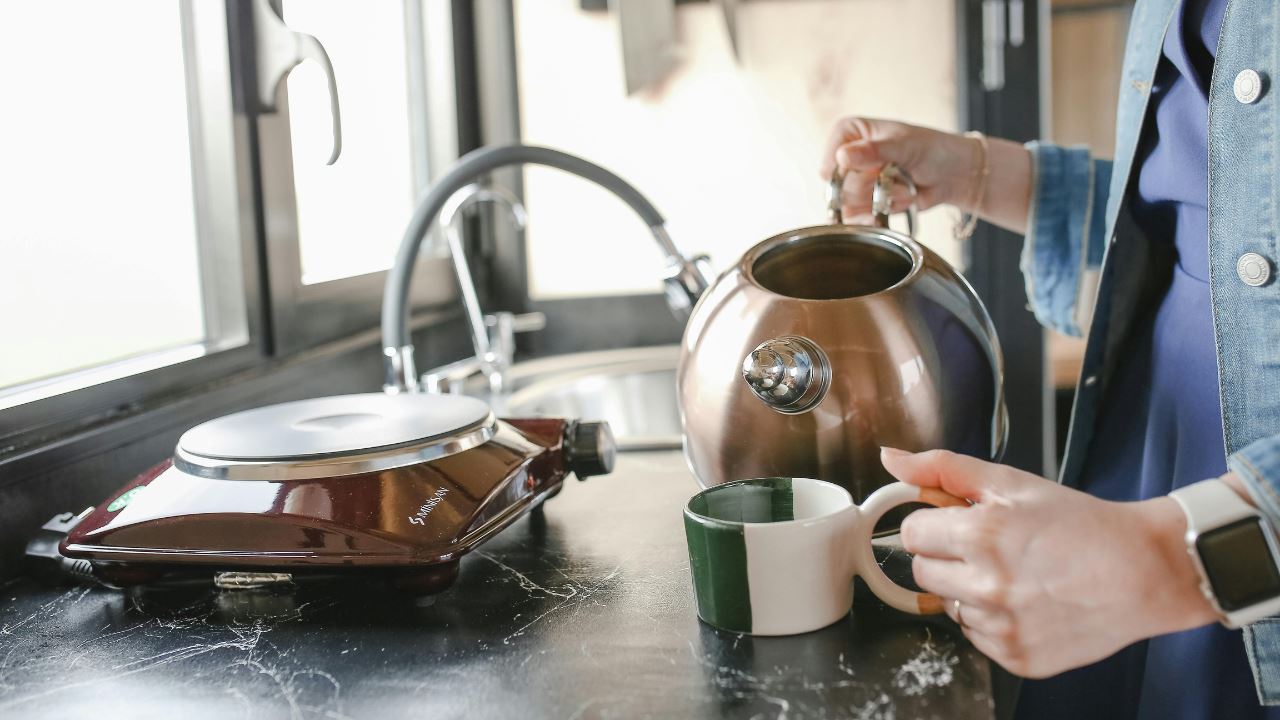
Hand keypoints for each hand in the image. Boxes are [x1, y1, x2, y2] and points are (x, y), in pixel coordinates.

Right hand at [820, 118, 977, 221]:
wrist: (951, 175)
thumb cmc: (931, 150)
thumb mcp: (904, 146)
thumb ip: (874, 151)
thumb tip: (842, 156)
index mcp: (849, 133)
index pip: (831, 161)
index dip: (852, 170)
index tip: (879, 164)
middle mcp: (846, 157)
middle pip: (838, 187)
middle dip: (873, 186)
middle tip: (896, 175)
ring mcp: (853, 181)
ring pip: (847, 204)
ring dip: (880, 200)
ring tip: (902, 187)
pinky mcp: (862, 203)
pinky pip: (853, 219)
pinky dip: (873, 218)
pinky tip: (889, 209)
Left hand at [881, 447, 1217, 677]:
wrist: (1144, 571)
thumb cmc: (1081, 524)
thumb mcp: (1011, 483)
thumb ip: (943, 469)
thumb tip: (892, 459)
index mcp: (980, 536)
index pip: (912, 534)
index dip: (935, 525)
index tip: (959, 524)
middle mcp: (986, 586)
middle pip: (922, 572)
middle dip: (947, 556)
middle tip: (991, 547)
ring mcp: (1001, 627)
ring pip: (949, 606)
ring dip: (968, 590)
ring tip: (1016, 574)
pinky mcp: (1017, 657)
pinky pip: (977, 637)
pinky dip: (993, 620)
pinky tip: (1027, 601)